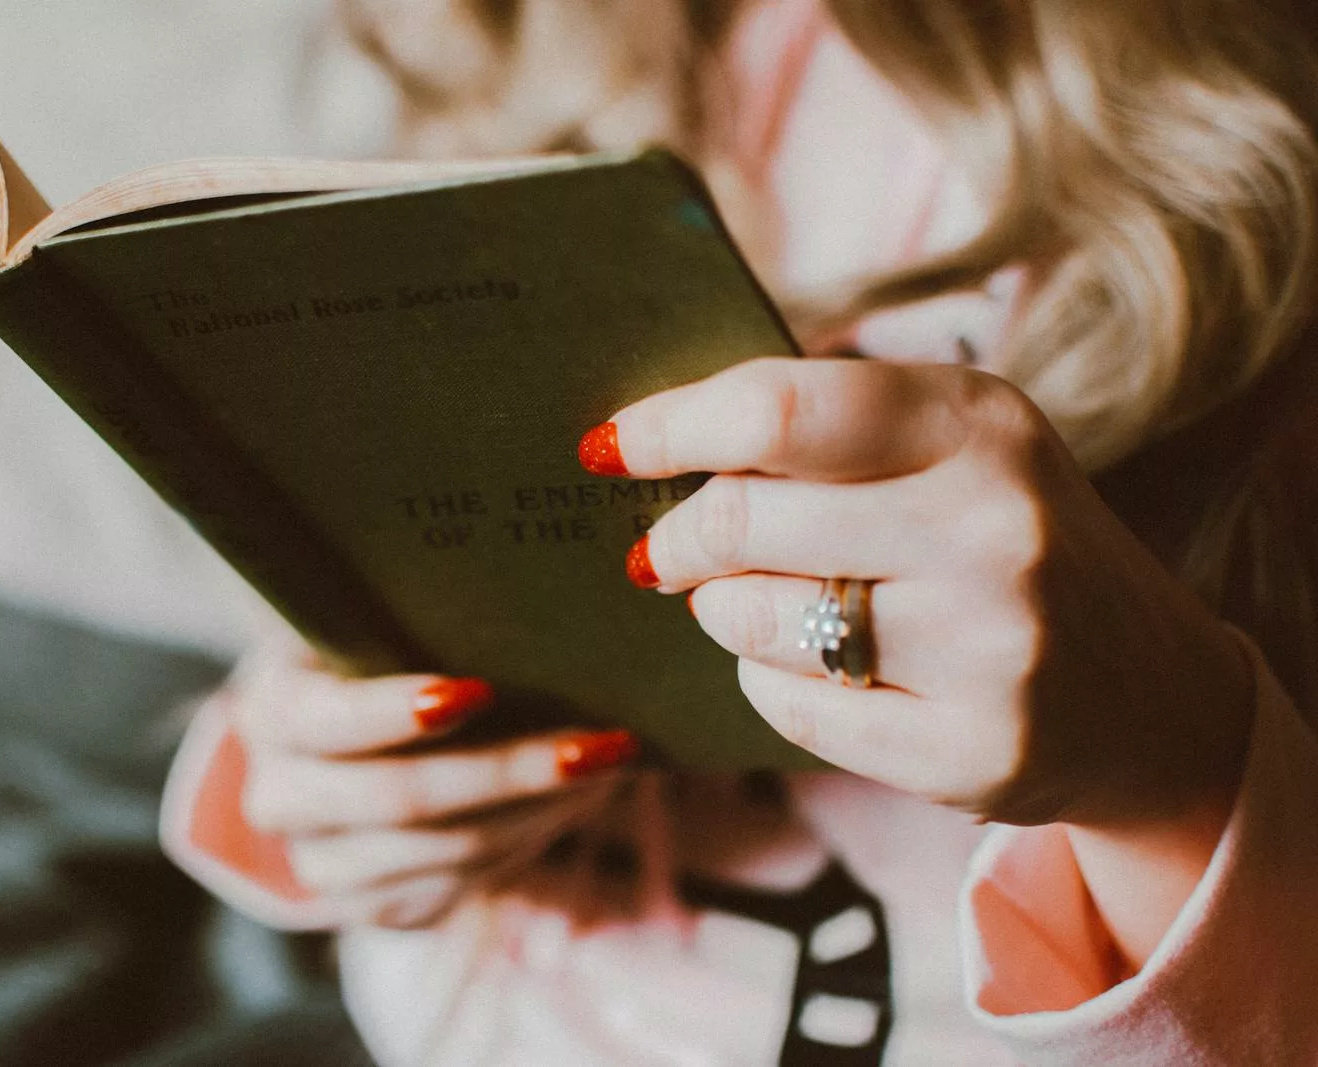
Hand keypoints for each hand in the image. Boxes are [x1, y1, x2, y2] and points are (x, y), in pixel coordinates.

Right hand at [219, 630, 638, 928]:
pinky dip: (528, 839)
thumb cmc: (372, 662)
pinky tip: (572, 800)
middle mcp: (281, 798)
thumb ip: (414, 615)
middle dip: (509, 770)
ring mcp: (323, 865)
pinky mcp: (372, 907)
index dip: (398, 710)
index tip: (480, 689)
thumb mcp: (367, 628)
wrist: (338, 746)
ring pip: (445, 851)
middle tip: (597, 743)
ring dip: (538, 809)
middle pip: (399, 798)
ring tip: (606, 764)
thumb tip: (530, 599)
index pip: (327, 720)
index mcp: (272, 712)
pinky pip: (462, 884)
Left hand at [587, 357, 1254, 828]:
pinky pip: (789, 709)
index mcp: (977, 422)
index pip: (778, 409)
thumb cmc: (1002, 541)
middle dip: (678, 537)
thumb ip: (824, 428)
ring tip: (760, 604)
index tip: (610, 447)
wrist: (1145, 690)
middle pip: (742, 518)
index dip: (671, 428)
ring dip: (723, 611)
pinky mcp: (975, 750)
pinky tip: (816, 669)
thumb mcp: (950, 446)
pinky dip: (770, 684)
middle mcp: (993, 526)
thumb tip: (652, 437)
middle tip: (667, 548)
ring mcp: (991, 646)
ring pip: (752, 622)